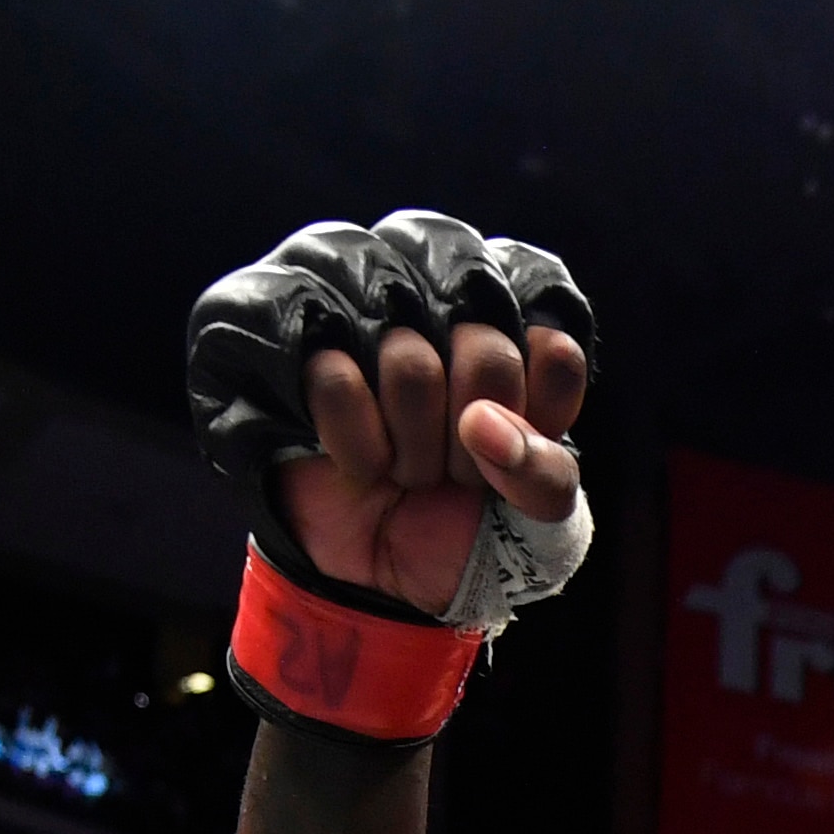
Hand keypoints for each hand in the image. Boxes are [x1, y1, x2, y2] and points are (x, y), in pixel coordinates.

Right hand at [184, 213, 591, 619]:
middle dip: (475, 438)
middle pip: (487, 348)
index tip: (515, 444)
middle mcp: (433, 271)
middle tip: (454, 464)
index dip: (541, 402)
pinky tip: (358, 461)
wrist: (371, 562)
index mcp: (510, 297)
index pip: (551, 320)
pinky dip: (357, 448)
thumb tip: (483, 424)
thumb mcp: (534, 513)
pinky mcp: (282, 323)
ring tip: (403, 463)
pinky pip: (335, 381)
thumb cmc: (462, 513)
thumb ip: (545, 471)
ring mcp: (352, 285)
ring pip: (410, 364)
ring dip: (415, 448)